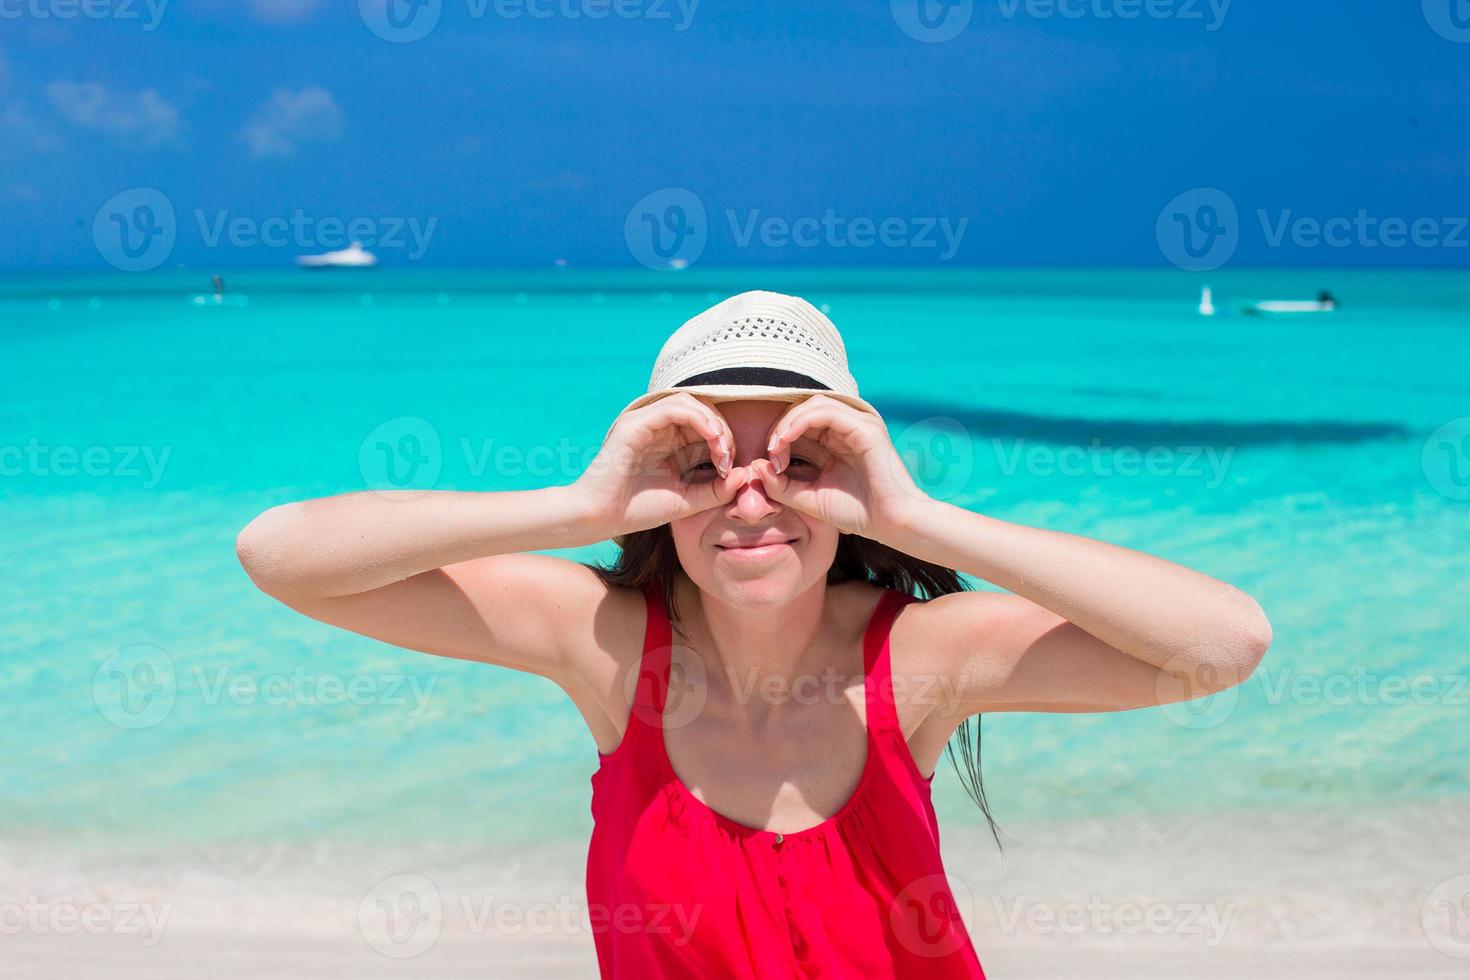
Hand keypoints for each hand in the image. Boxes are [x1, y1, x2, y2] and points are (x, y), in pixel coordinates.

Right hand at [575, 394, 747, 536]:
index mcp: (668, 442)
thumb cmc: (637, 510)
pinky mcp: (636, 423)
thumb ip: (715, 490)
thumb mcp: (687, 501)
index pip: (705, 425)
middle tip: (728, 457)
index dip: (725, 441)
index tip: (731, 470)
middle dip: (723, 430)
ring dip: (713, 422)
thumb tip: (743, 475)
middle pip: (701, 409)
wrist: (599, 518)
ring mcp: (645, 422)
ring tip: (721, 448)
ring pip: (689, 402)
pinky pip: (674, 407)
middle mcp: (657, 427)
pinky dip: (699, 419)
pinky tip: (711, 440)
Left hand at [748, 394, 927, 537]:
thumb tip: (755, 467)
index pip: (802, 420)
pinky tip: (786, 441)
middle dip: (781, 427)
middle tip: (770, 453)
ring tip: (776, 447)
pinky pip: (826, 412)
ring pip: (813, 404)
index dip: (780, 436)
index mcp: (839, 437)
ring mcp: (860, 423)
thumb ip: (782, 485)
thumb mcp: (809, 498)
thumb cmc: (858, 512)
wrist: (892, 524)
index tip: (770, 464)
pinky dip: (800, 422)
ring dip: (788, 423)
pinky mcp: (865, 428)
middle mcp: (850, 425)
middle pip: (805, 407)